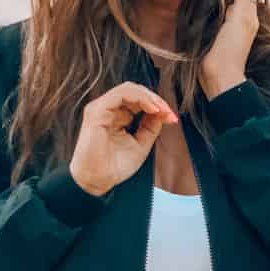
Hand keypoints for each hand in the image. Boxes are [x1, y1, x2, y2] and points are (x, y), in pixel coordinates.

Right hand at [68, 81, 178, 196]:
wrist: (98, 181)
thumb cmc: (114, 167)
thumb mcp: (141, 144)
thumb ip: (150, 127)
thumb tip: (162, 113)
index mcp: (116, 116)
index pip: (138, 101)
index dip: (157, 106)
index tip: (172, 119)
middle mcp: (108, 110)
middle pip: (135, 92)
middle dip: (156, 100)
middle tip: (169, 114)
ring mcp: (101, 108)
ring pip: (129, 89)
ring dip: (150, 98)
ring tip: (162, 111)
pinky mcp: (97, 110)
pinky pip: (121, 94)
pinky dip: (140, 98)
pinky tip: (152, 110)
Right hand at [200, 0, 262, 97]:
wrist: (218, 78)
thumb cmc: (230, 49)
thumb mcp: (239, 18)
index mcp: (248, 15)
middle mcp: (240, 21)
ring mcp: (227, 29)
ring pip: (224, 4)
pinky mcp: (215, 36)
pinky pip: (215, 15)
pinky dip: (211, 5)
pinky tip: (202, 0)